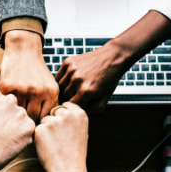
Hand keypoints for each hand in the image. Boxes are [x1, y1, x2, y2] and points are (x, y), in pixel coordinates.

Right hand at [0, 30, 58, 122]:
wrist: (23, 50)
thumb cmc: (37, 71)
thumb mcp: (49, 85)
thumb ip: (49, 103)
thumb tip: (46, 125)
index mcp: (51, 92)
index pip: (45, 117)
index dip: (39, 122)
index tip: (34, 122)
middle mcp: (38, 91)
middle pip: (32, 118)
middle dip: (27, 120)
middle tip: (22, 121)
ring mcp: (22, 89)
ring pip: (18, 113)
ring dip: (15, 114)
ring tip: (14, 114)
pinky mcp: (7, 87)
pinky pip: (7, 104)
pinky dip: (6, 106)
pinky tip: (7, 105)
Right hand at [0, 88, 35, 171]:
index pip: (2, 101)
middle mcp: (9, 99)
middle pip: (14, 109)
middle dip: (10, 119)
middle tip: (0, 132)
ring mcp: (21, 113)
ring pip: (22, 120)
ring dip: (17, 128)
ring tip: (4, 139)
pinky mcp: (29, 126)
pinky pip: (28, 131)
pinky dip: (22, 138)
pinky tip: (11, 144)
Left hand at [34, 102, 88, 171]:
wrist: (68, 170)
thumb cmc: (74, 154)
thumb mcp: (82, 132)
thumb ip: (73, 119)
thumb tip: (62, 112)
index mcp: (79, 114)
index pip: (66, 105)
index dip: (62, 115)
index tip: (63, 124)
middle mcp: (67, 115)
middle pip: (54, 111)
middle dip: (53, 121)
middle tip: (59, 137)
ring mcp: (53, 121)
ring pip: (44, 120)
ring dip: (46, 129)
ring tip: (55, 144)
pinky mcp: (41, 129)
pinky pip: (37, 129)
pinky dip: (40, 137)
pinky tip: (48, 147)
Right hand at [56, 11, 170, 112]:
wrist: (112, 58)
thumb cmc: (109, 79)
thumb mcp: (104, 100)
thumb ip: (90, 110)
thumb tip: (75, 114)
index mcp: (86, 91)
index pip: (70, 107)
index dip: (73, 109)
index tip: (76, 107)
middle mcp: (77, 80)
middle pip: (63, 97)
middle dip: (68, 100)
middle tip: (74, 98)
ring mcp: (71, 70)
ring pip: (59, 87)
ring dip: (63, 91)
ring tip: (72, 90)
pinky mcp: (68, 62)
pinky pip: (58, 76)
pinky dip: (61, 81)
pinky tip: (70, 81)